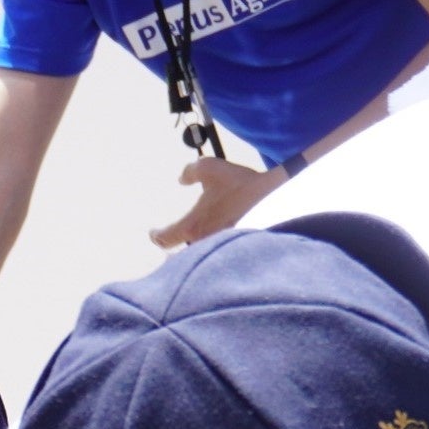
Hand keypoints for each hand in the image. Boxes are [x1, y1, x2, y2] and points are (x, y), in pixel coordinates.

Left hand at [147, 156, 289, 249]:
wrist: (274, 202)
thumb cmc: (240, 186)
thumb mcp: (210, 168)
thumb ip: (190, 171)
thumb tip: (181, 179)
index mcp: (192, 226)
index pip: (164, 239)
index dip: (156, 236)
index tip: (154, 232)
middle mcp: (202, 244)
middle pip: (179, 257)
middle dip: (172, 255)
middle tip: (167, 252)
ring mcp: (219, 252)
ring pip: (198, 259)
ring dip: (191, 256)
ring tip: (189, 252)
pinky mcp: (235, 256)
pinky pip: (216, 260)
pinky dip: (211, 256)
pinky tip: (215, 249)